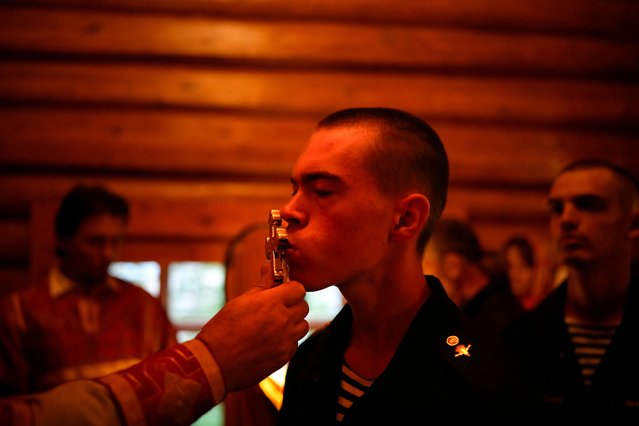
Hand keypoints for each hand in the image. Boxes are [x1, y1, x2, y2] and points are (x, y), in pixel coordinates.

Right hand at [195, 262, 308, 391]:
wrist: (215, 363)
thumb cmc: (222, 330)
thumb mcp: (240, 302)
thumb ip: (261, 285)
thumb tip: (268, 268)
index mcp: (271, 303)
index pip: (298, 289)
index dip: (290, 289)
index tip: (282, 292)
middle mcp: (283, 321)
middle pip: (304, 306)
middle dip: (293, 305)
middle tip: (276, 309)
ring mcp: (286, 340)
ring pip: (303, 326)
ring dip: (293, 324)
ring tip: (273, 326)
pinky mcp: (284, 357)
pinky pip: (295, 344)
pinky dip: (287, 341)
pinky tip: (270, 341)